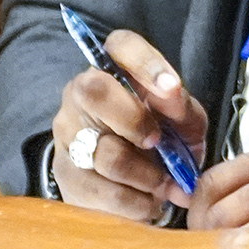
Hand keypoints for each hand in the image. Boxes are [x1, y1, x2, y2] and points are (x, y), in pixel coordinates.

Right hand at [48, 29, 206, 221]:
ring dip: (146, 174)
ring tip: (164, 184)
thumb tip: (172, 94)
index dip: (145, 62)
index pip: (120, 45)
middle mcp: (81, 96)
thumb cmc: (163, 139)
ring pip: (105, 152)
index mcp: (114, 70)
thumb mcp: (183, 121)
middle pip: (93, 90)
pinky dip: (136, 202)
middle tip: (157, 141)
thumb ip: (181, 105)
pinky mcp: (66, 177)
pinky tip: (149, 202)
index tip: (171, 87)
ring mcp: (68, 136)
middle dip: (134, 119)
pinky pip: (103, 192)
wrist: (136, 185)